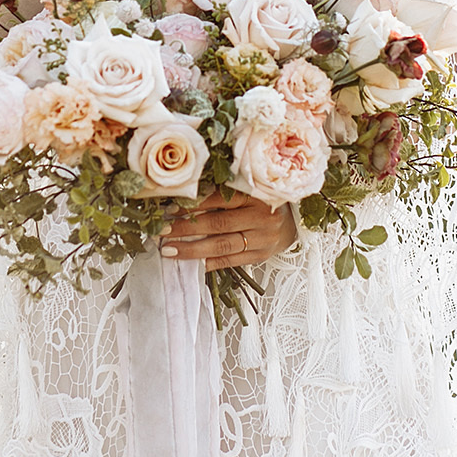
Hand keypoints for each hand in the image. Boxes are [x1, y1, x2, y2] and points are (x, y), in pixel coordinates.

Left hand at [160, 191, 297, 270]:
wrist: (293, 222)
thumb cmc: (263, 203)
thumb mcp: (249, 191)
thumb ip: (223, 194)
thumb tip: (184, 200)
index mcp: (256, 194)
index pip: (219, 199)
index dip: (193, 205)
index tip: (170, 209)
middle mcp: (261, 216)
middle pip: (218, 223)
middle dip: (187, 228)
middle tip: (163, 232)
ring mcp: (263, 238)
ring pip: (222, 245)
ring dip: (192, 249)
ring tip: (170, 250)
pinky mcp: (261, 255)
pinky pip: (231, 261)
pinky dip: (210, 263)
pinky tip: (192, 265)